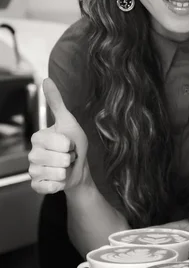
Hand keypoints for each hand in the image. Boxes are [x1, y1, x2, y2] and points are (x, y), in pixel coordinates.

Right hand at [28, 78, 88, 193]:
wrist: (78, 169)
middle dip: (70, 159)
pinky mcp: (36, 185)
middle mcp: (32, 153)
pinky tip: (58, 179)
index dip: (70, 144)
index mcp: (38, 137)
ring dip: (66, 172)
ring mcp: (33, 170)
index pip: (59, 142)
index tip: (69, 144)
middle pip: (57, 159)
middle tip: (68, 157)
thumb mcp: (68, 121)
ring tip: (64, 167)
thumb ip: (56, 102)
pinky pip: (48, 187)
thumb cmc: (74, 144)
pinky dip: (58, 185)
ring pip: (55, 173)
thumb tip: (46, 80)